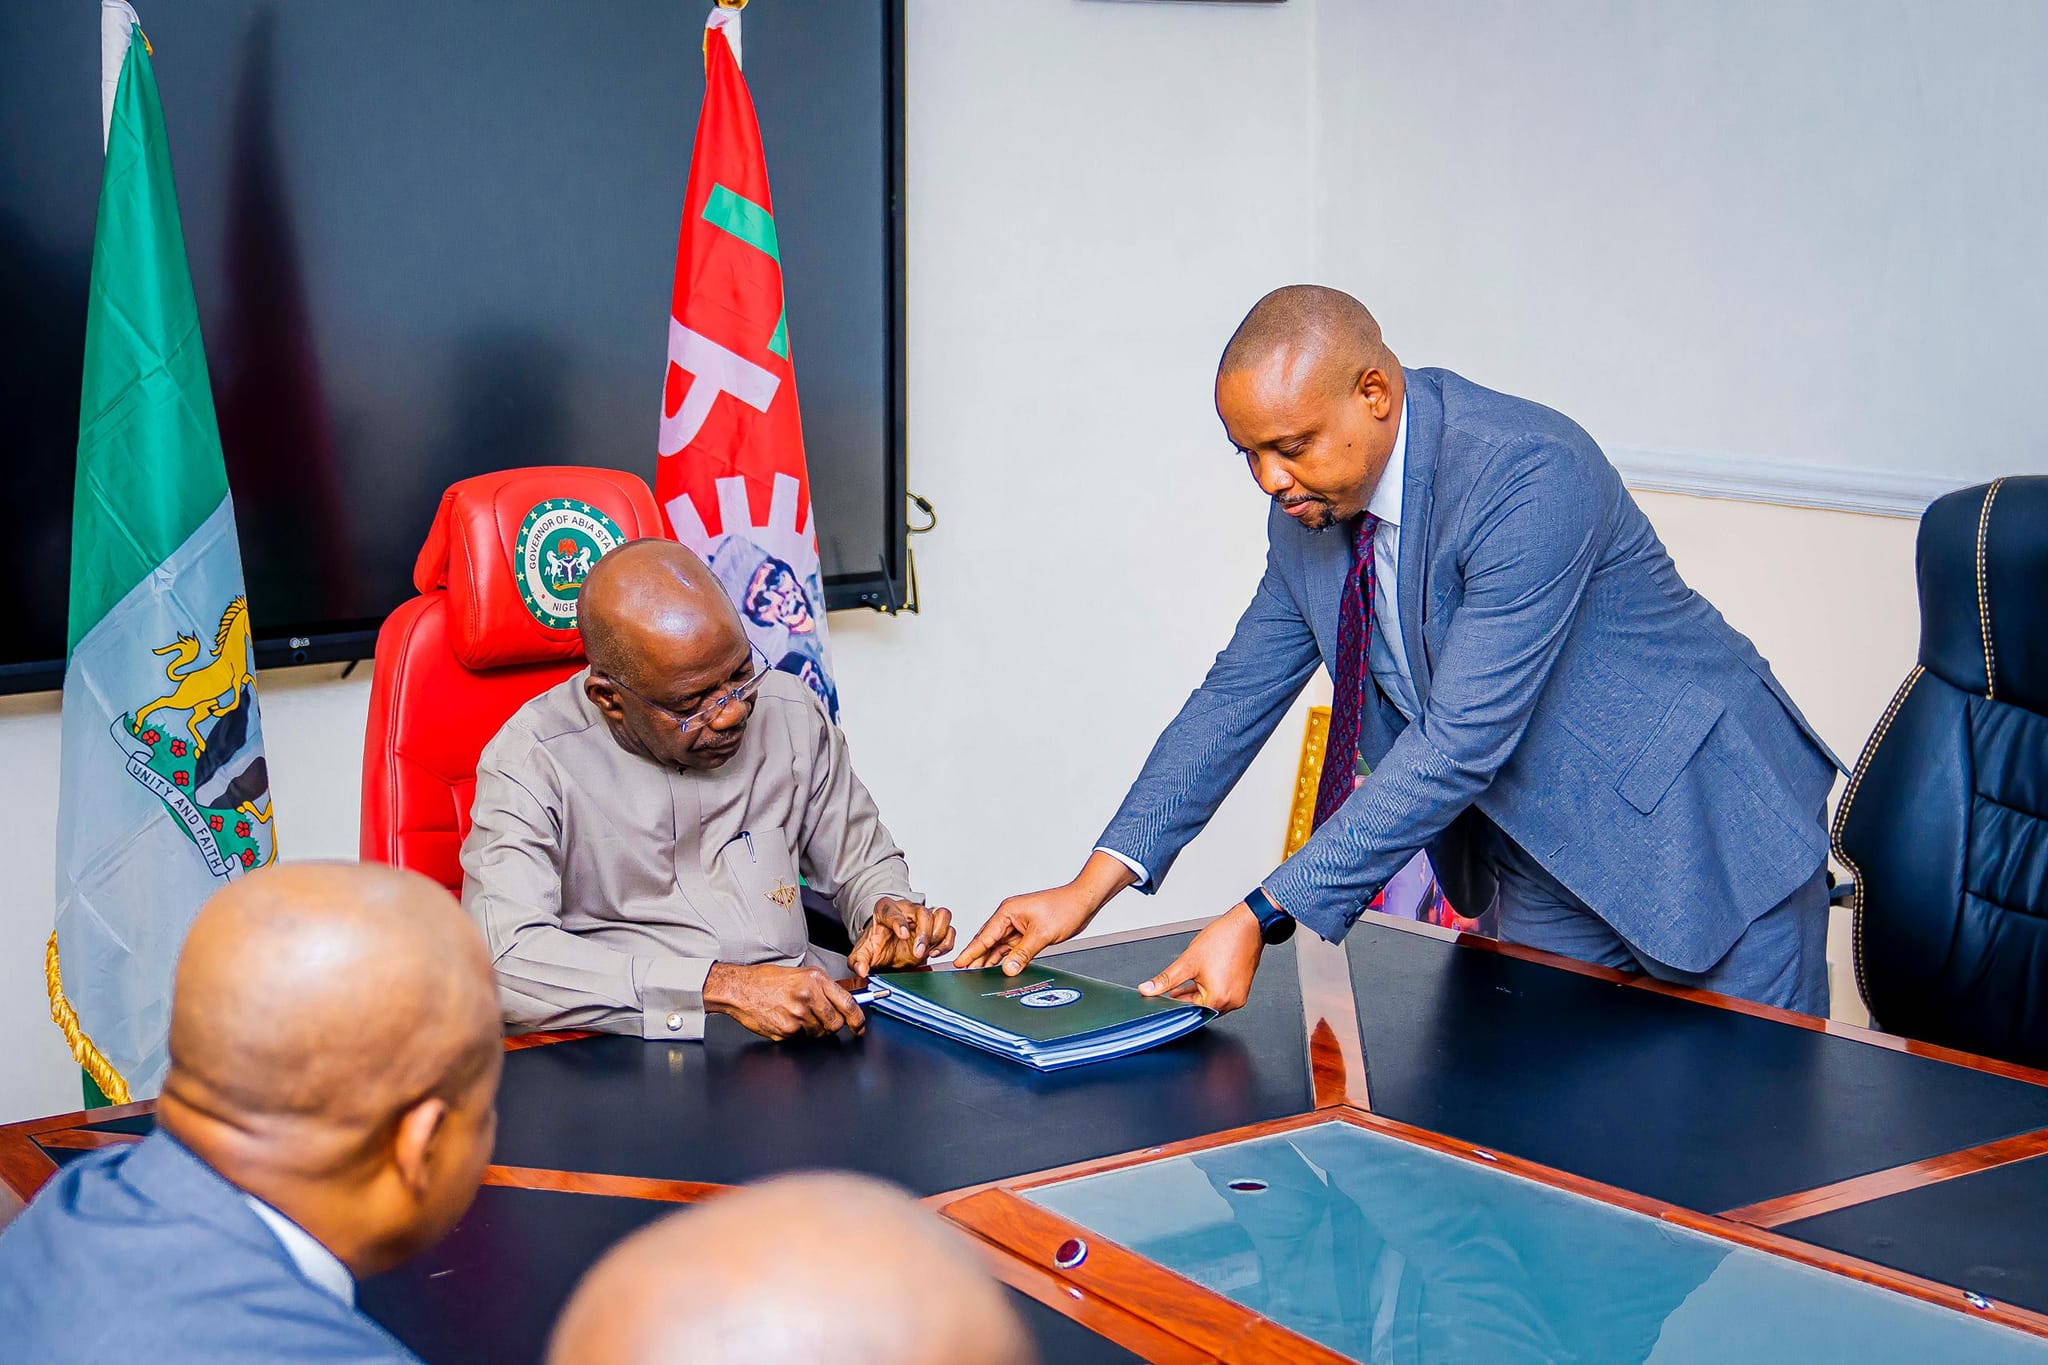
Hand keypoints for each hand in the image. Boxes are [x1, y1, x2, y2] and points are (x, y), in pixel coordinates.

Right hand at [704, 962, 865, 1040]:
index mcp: (816, 980)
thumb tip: (843, 1003)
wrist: (740, 989)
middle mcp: (809, 996)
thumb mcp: (801, 974)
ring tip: (796, 1015)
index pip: (848, 1004)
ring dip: (812, 1029)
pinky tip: (785, 1019)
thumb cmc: (767, 980)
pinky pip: (801, 1038)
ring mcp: (798, 1015)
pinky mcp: (787, 1030)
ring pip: (819, 1033)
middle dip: (832, 1026)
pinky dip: (797, 1033)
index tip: (859, 1027)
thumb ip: (823, 988)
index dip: (858, 1019)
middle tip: (821, 1020)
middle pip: (836, 1024)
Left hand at [847, 898, 955, 977]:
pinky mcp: (936, 929)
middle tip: (918, 952)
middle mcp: (908, 910)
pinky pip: (950, 929)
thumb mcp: (863, 952)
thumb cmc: (876, 943)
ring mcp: (924, 918)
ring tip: (929, 951)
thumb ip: (858, 961)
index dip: (899, 922)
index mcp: (886, 910)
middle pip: (923, 912)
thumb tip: (861, 970)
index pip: (893, 910)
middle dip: (924, 933)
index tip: (903, 935)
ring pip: (942, 915)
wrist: (886, 946)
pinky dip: (947, 942)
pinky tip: (935, 952)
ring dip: (939, 934)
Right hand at [955, 852, 1139, 974]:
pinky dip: (1006, 957)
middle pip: (988, 941)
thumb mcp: (1042, 934)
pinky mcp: (1027, 932)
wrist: (1083, 902)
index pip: (985, 935)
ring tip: (978, 975)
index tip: (959, 962)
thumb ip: (1023, 953)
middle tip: (965, 974)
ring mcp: (1018, 925)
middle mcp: (1010, 917)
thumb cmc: (1065, 908)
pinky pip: (1011, 947)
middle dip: (977, 957)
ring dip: (991, 959)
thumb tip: (1007, 969)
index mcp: (1008, 911)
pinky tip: (999, 968)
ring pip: (999, 946)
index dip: (971, 951)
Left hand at [1137, 904, 1264, 1013]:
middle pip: (1200, 1009)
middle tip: (1171, 991)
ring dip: (1196, 995)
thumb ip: (1167, 979)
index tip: (1163, 1000)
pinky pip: (1220, 995)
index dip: (1173, 1005)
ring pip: (1210, 1002)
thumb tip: (1148, 989)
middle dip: (1184, 1000)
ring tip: (1182, 985)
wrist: (1247, 926)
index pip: (1188, 1012)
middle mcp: (1231, 1002)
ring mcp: (1238, 996)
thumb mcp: (1188, 961)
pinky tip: (1197, 982)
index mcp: (1218, 999)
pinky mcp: (1241, 989)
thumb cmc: (1224, 940)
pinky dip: (1208, 990)